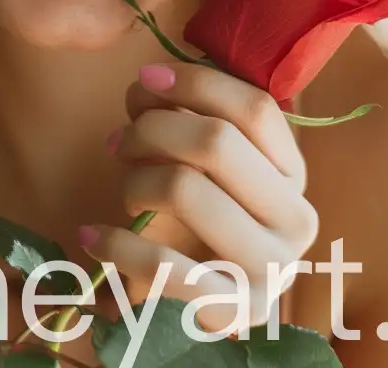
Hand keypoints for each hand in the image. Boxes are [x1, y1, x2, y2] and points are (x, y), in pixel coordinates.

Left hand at [79, 62, 318, 338]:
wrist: (211, 297)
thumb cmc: (205, 213)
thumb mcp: (209, 162)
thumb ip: (189, 116)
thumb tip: (147, 84)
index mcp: (292, 174)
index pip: (256, 110)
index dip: (198, 83)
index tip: (147, 76)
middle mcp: (295, 219)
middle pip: (217, 142)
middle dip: (152, 128)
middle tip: (120, 141)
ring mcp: (271, 269)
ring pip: (185, 189)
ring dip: (136, 179)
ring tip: (126, 189)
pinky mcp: (236, 311)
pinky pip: (164, 266)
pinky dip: (118, 244)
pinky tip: (92, 236)